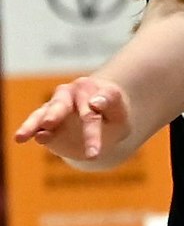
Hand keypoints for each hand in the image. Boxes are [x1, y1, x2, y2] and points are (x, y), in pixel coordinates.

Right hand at [13, 76, 130, 162]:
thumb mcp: (120, 112)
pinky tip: (25, 138)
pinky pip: (36, 130)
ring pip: (41, 116)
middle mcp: (68, 95)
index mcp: (90, 87)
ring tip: (21, 136)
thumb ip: (111, 102)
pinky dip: (32, 133)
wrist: (102, 128)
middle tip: (49, 122)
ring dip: (32, 125)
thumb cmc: (114, 116)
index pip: (96, 98)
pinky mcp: (44, 128)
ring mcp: (53, 110)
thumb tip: (95, 102)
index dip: (99, 103)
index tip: (96, 106)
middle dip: (55, 113)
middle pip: (61, 105)